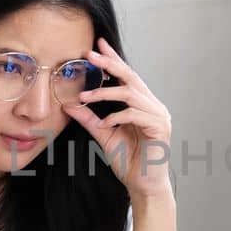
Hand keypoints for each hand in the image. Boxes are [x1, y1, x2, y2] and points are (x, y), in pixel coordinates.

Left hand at [62, 38, 172, 199]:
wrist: (143, 186)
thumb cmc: (129, 161)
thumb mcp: (104, 135)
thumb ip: (90, 119)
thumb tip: (69, 104)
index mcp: (142, 104)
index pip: (126, 76)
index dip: (113, 59)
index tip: (97, 44)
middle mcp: (153, 106)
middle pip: (131, 77)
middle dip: (110, 64)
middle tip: (90, 54)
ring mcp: (159, 116)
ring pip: (131, 94)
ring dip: (106, 93)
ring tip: (85, 96)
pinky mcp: (160, 128)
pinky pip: (136, 114)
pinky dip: (119, 116)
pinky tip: (106, 123)